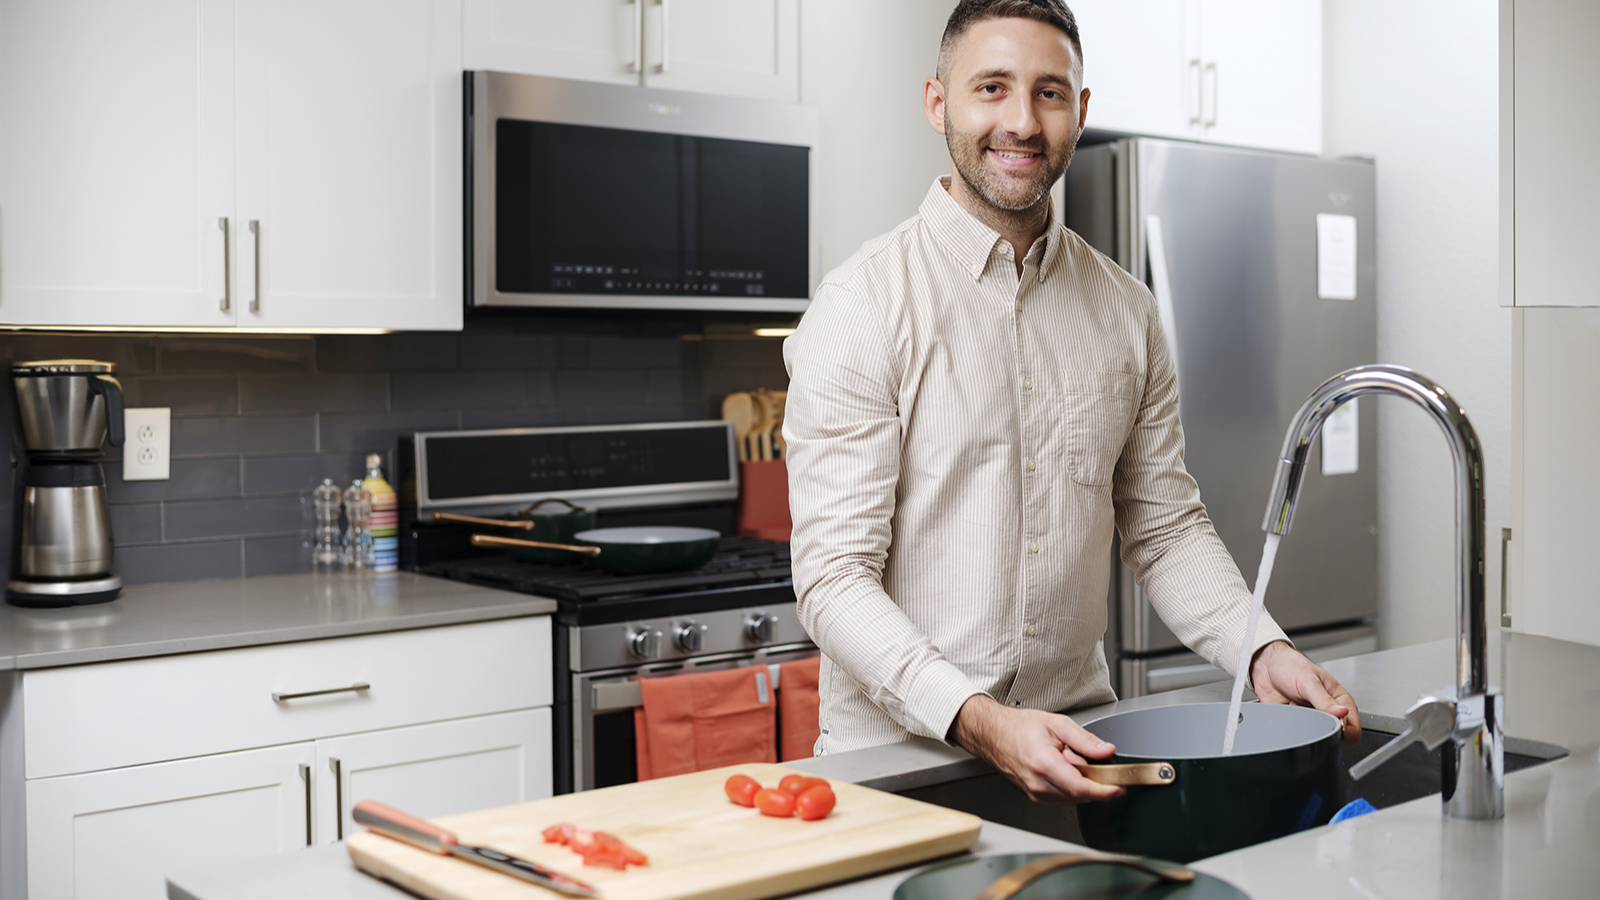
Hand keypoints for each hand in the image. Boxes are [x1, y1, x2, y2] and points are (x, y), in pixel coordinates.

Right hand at [949, 694, 1123, 802]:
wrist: (993, 734)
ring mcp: (1036, 793)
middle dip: (1093, 782)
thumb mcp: (1057, 724)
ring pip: (1072, 798)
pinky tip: (1063, 769)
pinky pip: (1062, 798)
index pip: (1081, 788)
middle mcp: (1039, 784)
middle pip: (1080, 795)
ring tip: (1069, 760)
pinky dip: (1070, 786)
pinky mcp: (1036, 797)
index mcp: (1044, 764)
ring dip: (1081, 784)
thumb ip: (1084, 740)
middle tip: (1090, 760)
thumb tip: (1106, 751)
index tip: (1120, 787)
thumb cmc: (1019, 727)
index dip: (1104, 790)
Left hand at [1250, 640, 1361, 743]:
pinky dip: (1291, 727)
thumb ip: (1324, 699)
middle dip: (1321, 729)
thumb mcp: (1309, 680)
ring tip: (1296, 708)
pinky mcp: (1296, 723)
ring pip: (1315, 736)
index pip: (1353, 726)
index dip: (1346, 731)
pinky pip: (1297, 734)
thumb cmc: (1291, 666)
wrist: (1265, 667)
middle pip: (1334, 734)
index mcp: (1339, 700)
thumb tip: (1342, 712)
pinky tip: (1287, 712)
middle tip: (1309, 713)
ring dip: (1304, 726)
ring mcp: (1312, 718)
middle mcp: (1327, 711)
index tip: (1332, 725)